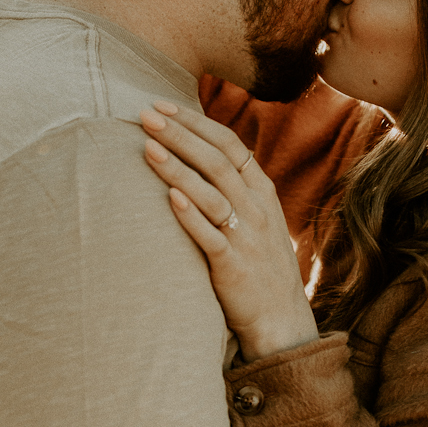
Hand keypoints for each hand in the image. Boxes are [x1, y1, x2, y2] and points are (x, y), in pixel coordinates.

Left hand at [140, 102, 318, 361]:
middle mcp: (257, 209)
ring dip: (179, 169)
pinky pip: (211, 237)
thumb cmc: (258, 265)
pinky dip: (191, 216)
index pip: (230, 144)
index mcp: (262, 192)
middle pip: (218, 161)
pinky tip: (170, 198)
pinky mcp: (234, 267)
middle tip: (146, 115)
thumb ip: (234, 188)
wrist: (281, 320)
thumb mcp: (256, 218)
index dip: (196, 122)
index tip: (163, 106)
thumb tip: (198, 153)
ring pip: (213, 194)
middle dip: (181, 135)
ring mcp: (248, 238)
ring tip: (148, 147)